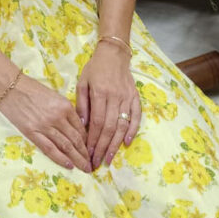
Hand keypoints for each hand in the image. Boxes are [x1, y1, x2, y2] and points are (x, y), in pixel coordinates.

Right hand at [0, 74, 91, 172]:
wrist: (10, 86)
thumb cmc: (31, 89)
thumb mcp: (54, 96)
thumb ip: (64, 111)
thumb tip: (74, 126)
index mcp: (65, 106)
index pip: (81, 128)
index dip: (88, 142)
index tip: (91, 150)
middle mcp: (58, 117)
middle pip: (76, 139)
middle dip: (86, 154)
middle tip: (92, 165)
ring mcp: (45, 126)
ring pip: (66, 146)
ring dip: (77, 159)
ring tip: (85, 168)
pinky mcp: (32, 132)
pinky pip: (50, 148)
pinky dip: (60, 158)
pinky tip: (69, 165)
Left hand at [76, 43, 140, 170]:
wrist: (114, 54)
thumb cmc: (95, 68)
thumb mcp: (82, 82)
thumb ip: (82, 103)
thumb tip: (82, 125)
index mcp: (100, 93)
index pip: (96, 122)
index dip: (93, 139)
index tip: (87, 153)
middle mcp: (115, 97)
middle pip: (109, 127)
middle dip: (102, 147)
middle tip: (96, 163)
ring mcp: (127, 98)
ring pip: (122, 125)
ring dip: (115, 144)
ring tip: (109, 159)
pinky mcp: (135, 97)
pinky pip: (136, 116)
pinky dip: (132, 130)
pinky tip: (127, 143)